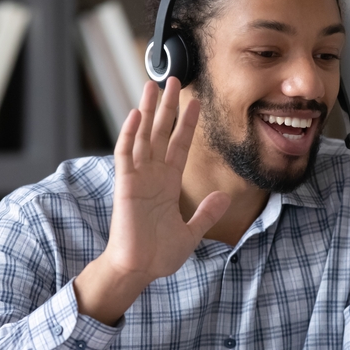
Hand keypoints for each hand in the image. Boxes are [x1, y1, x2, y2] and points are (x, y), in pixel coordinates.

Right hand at [74, 79, 229, 324]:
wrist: (139, 270)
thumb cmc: (159, 255)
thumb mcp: (192, 233)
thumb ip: (207, 213)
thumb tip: (224, 196)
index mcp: (168, 184)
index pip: (180, 146)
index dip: (187, 124)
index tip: (195, 103)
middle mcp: (153, 176)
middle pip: (161, 133)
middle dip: (167, 106)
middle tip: (173, 79)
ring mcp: (138, 178)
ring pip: (143, 136)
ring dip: (147, 111)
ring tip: (152, 85)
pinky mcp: (125, 185)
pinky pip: (125, 155)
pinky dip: (129, 134)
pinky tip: (134, 115)